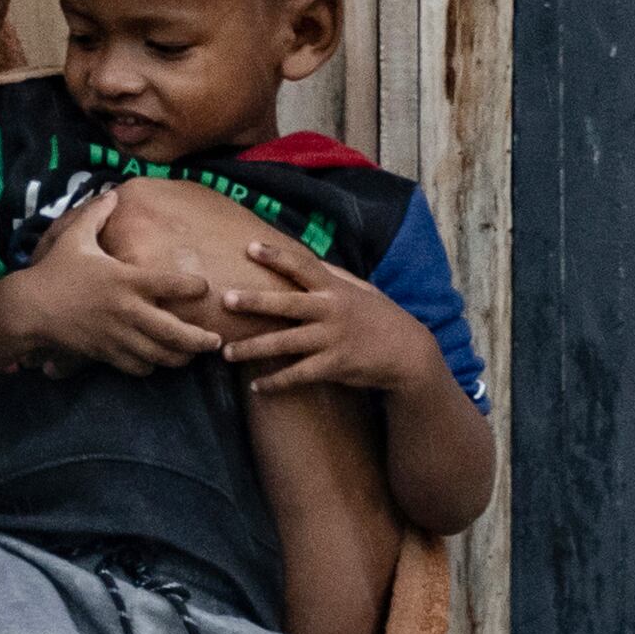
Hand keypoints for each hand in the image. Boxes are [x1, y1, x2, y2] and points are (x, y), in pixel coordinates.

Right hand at [1, 185, 224, 373]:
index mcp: (126, 279)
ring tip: (192, 354)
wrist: (30, 308)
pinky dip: (151, 366)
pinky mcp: (106, 353)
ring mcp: (118, 336)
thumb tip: (113, 192)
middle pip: (174, 332)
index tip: (205, 287)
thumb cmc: (56, 270)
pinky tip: (157, 360)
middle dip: (200, 340)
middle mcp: (127, 310)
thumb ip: (97, 214)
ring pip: (160, 355)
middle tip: (216, 341)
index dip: (194, 287)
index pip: (171, 284)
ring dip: (180, 357)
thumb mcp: (75, 237)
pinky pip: (137, 367)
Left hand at [214, 235, 445, 398]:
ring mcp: (332, 339)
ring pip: (286, 344)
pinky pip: (299, 375)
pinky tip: (256, 386)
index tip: (250, 247)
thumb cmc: (379, 317)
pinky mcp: (335, 366)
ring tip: (226, 352)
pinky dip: (276, 382)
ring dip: (253, 348)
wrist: (408, 353)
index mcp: (335, 288)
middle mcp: (331, 311)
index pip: (303, 266)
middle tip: (226, 299)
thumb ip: (333, 275)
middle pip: (287, 304)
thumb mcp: (361, 289)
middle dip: (255, 301)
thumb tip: (306, 257)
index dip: (276, 256)